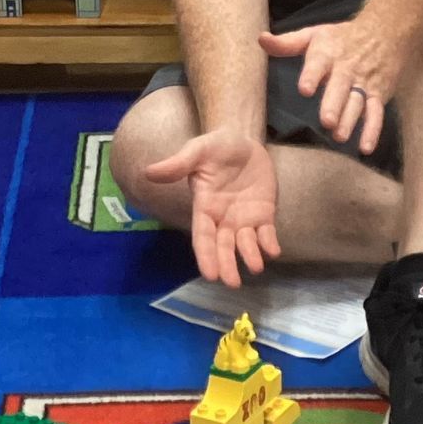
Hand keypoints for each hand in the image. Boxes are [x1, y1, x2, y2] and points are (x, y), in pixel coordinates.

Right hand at [144, 129, 280, 288]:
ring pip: (246, 244)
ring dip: (250, 256)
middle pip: (223, 247)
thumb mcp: (196, 151)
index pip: (203, 236)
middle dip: (227, 265)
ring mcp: (244, 218)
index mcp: (205, 207)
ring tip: (256, 267)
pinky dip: (270, 243)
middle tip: (232, 283)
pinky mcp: (264, 213)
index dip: (206, 255)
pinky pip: (267, 233)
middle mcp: (223, 219)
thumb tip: (148, 172)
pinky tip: (274, 251)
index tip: (210, 274)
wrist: (242, 140)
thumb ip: (177, 164)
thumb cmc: (215, 147)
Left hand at [258, 13, 408, 154]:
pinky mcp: (378, 94)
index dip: (312, 76)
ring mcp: (364, 83)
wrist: (385, 31)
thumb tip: (261, 39)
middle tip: (326, 121)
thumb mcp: (314, 35)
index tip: (305, 89)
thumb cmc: (341, 37)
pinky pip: (376, 113)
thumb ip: (287, 43)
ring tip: (339, 136)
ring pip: (357, 102)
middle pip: (340, 87)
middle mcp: (346, 69)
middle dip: (334, 104)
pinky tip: (365, 148)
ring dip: (350, 120)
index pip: (318, 64)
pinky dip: (373, 130)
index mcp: (328, 53)